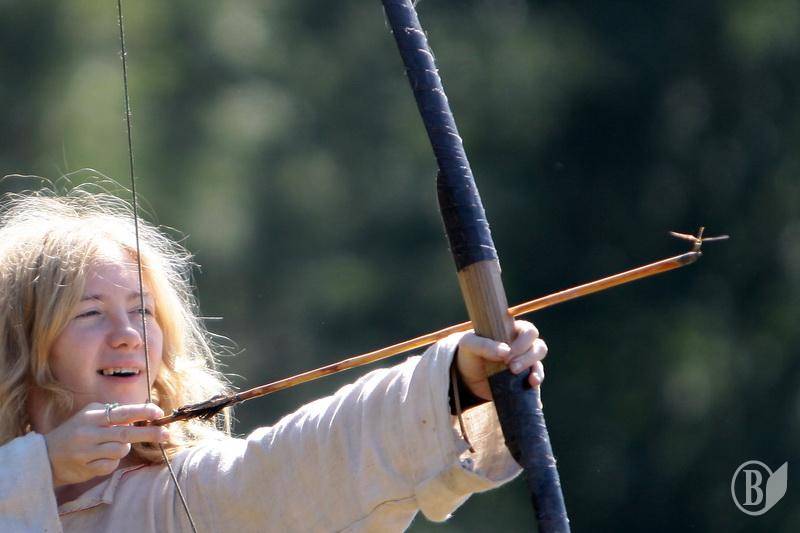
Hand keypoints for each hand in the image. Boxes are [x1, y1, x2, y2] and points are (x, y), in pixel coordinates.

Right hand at [44, 403, 168, 487]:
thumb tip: (141, 412)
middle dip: (149, 433)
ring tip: (113, 445)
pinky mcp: (86, 469)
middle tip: (166, 434)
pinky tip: (101, 457)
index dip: (142, 412)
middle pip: (126, 433)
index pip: (122, 412)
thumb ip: (111, 413)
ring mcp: (87, 452)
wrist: (46, 456)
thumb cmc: (75, 431)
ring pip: (121, 450)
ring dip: (124, 448)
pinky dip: (112, 461)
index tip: (158, 412)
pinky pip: (111, 466)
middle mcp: (89, 433)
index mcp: (92, 417)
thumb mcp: (89, 415)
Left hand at [456, 320, 546, 400]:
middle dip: (527, 356)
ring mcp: (525, 362)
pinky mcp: (525, 378)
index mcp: (512, 331)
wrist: (466, 378)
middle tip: (510, 366)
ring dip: (533, 368)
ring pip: (539, 362)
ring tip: (515, 373)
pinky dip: (536, 379)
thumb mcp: (469, 344)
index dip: (523, 342)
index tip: (507, 353)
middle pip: (539, 346)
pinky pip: (537, 378)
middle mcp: (522, 345)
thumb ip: (483, 344)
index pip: (529, 331)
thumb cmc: (469, 353)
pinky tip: (531, 383)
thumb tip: (505, 351)